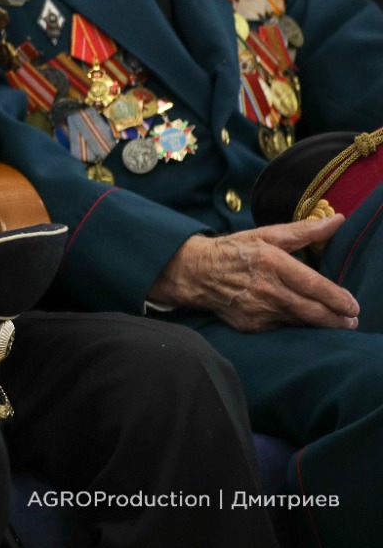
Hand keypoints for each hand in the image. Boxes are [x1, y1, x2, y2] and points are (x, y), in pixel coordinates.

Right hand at [148, 216, 359, 331]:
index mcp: (271, 262)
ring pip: (298, 322)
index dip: (337, 298)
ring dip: (318, 324)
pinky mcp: (250, 324)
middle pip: (311, 311)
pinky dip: (293, 324)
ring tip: (334, 322)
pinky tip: (299, 319)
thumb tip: (338, 220)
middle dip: (336, 319)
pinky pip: (280, 327)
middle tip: (351, 322)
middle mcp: (266, 289)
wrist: (195, 272)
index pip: (313, 285)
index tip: (353, 306)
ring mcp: (257, 309)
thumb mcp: (266, 234)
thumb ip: (304, 230)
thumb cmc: (235, 250)